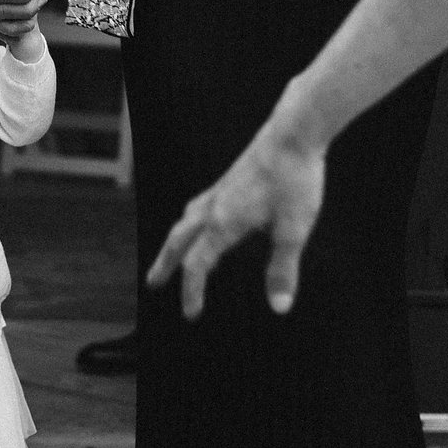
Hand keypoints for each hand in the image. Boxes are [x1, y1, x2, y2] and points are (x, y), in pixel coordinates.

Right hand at [144, 114, 327, 319]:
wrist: (294, 134)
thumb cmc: (294, 179)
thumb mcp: (293, 230)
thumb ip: (283, 269)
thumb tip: (279, 306)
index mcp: (224, 223)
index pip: (198, 264)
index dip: (192, 292)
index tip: (190, 314)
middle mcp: (214, 207)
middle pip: (178, 240)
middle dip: (165, 264)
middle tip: (153, 283)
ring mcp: (219, 191)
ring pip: (185, 220)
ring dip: (175, 241)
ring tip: (172, 253)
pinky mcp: (229, 180)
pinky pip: (199, 206)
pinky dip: (191, 221)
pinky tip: (205, 220)